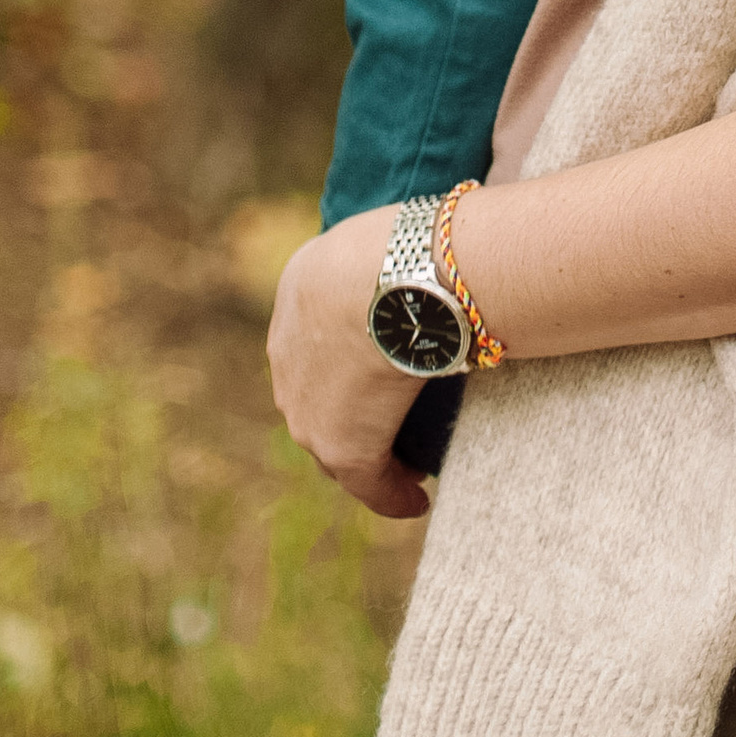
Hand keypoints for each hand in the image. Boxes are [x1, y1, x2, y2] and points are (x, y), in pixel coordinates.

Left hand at [268, 206, 430, 519]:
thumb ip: (402, 255)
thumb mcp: (391, 234)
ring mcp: (308, 408)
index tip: (380, 372)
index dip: (348, 355)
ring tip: (406, 467)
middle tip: (391, 425)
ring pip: (335, 442)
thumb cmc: (409, 243)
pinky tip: (417, 502)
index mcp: (299, 290)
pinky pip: (368, 480)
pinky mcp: (342, 446)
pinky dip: (391, 494)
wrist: (387, 279)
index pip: (318, 333)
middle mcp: (288, 354)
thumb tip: (447, 253)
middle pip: (316, 396)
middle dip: (349, 414)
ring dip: (369, 454)